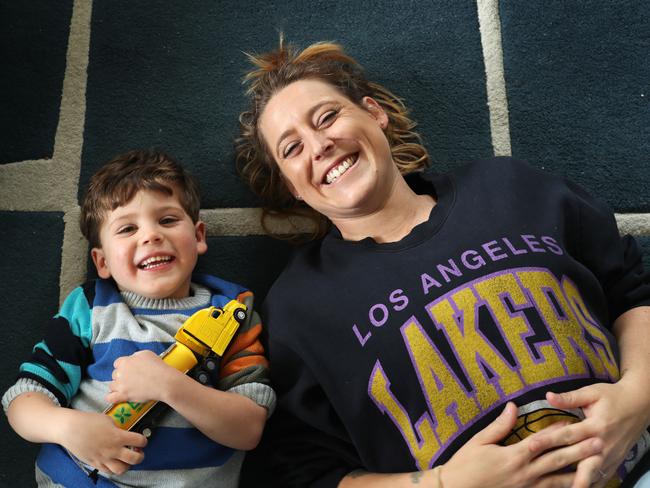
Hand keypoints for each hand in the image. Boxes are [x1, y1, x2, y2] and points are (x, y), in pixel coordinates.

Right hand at [60, 410, 146, 474]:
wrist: (70, 429)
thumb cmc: (88, 421)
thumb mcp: (108, 420)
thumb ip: (118, 428)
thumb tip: (123, 432)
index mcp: (118, 436)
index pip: (139, 441)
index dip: (143, 440)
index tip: (142, 439)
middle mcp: (112, 449)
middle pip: (134, 459)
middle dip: (140, 456)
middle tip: (139, 452)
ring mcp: (103, 458)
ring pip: (121, 469)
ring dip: (127, 465)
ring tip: (127, 459)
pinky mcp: (94, 463)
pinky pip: (107, 471)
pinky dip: (113, 468)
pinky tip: (114, 462)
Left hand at [106, 350, 181, 403]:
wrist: (163, 381)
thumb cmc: (157, 367)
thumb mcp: (146, 354)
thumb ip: (135, 356)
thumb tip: (132, 360)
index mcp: (125, 361)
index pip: (117, 363)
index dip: (123, 367)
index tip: (129, 370)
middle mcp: (120, 372)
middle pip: (114, 374)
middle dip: (121, 377)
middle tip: (131, 379)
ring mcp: (121, 385)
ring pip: (111, 386)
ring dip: (118, 387)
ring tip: (127, 389)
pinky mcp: (123, 395)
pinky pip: (110, 398)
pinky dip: (112, 398)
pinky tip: (117, 397)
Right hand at [441, 402, 602, 487]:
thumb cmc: (465, 464)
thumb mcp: (479, 441)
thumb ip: (500, 425)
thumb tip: (513, 406)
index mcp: (514, 456)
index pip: (542, 441)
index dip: (559, 431)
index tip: (573, 422)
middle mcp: (525, 473)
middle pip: (557, 460)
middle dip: (579, 450)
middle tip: (598, 442)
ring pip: (559, 480)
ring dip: (579, 470)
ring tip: (596, 464)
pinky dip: (564, 487)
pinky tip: (575, 484)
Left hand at [547, 376, 649, 487]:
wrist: (639, 405)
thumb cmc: (612, 397)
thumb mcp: (591, 393)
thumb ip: (569, 398)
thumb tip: (547, 396)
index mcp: (596, 426)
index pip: (568, 435)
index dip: (549, 440)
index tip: (531, 445)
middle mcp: (604, 445)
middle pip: (582, 462)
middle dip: (562, 469)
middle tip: (543, 473)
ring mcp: (611, 457)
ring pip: (593, 475)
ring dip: (578, 483)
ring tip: (559, 487)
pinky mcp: (615, 463)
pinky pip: (601, 478)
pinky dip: (589, 484)